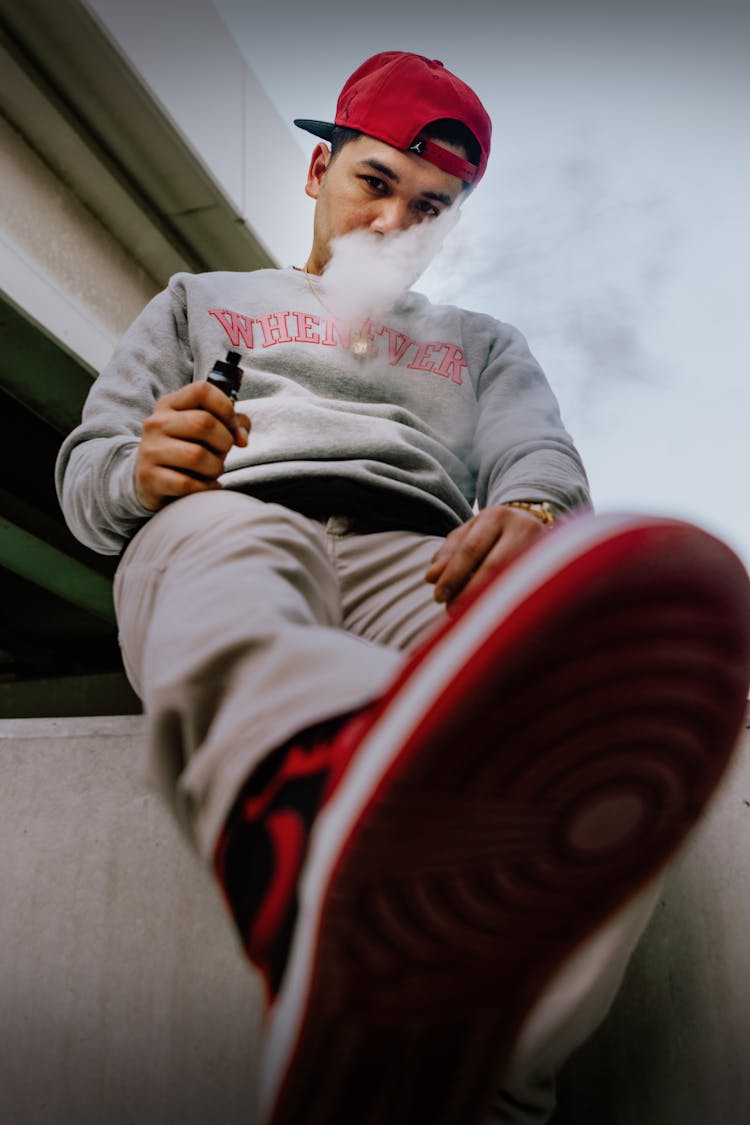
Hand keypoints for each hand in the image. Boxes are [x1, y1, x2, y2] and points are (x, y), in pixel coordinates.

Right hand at [134, 381, 250, 510]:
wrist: (150, 482)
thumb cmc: (185, 452)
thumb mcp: (203, 431)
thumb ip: (230, 423)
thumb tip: (242, 437)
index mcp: (170, 405)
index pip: (202, 391)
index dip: (226, 408)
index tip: (232, 427)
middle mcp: (156, 423)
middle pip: (204, 423)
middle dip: (224, 442)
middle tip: (222, 453)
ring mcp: (150, 450)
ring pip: (197, 455)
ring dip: (215, 468)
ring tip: (211, 471)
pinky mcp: (149, 478)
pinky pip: (188, 483)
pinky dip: (205, 488)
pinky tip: (205, 486)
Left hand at [425, 505, 549, 613]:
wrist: (534, 522)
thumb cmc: (493, 532)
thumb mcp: (469, 534)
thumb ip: (449, 552)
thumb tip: (431, 577)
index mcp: (496, 516)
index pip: (470, 549)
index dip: (452, 575)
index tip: (438, 597)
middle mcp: (522, 528)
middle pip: (492, 567)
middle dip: (468, 592)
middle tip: (450, 611)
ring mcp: (541, 547)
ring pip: (512, 580)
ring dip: (487, 601)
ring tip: (467, 617)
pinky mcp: (551, 564)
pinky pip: (525, 589)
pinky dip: (504, 603)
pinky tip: (491, 615)